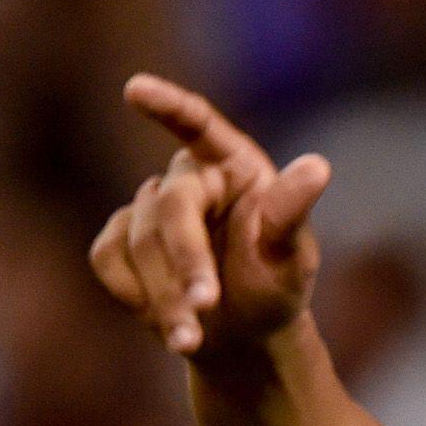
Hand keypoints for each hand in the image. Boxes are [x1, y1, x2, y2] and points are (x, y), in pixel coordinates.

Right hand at [90, 75, 331, 356]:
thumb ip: (291, 212)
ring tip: (191, 336)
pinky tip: (166, 318)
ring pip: (136, 241)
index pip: (197, 124)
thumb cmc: (275, 287)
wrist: (242, 334)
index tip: (135, 89)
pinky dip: (136, 294)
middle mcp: (189, 178)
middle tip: (205, 305)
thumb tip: (317, 167)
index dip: (167, 106)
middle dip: (186, 261)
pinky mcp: (118, 237)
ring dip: (163, 295)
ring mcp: (148, 207)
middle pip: (171, 206)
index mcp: (235, 167)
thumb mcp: (292, 257)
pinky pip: (108, 258)